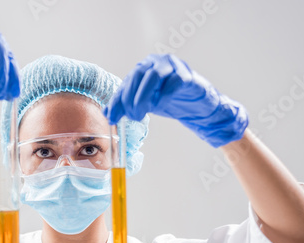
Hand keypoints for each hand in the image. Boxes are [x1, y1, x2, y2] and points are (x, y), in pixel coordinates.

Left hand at [104, 54, 247, 147]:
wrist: (196, 106)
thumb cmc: (168, 100)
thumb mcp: (143, 104)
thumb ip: (126, 107)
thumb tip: (107, 114)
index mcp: (143, 68)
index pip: (126, 83)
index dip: (117, 101)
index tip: (112, 117)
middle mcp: (156, 63)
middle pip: (138, 75)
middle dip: (130, 98)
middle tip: (132, 116)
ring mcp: (173, 66)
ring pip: (154, 75)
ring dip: (144, 96)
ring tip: (141, 113)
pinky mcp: (187, 75)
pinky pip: (175, 82)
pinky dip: (165, 95)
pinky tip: (161, 106)